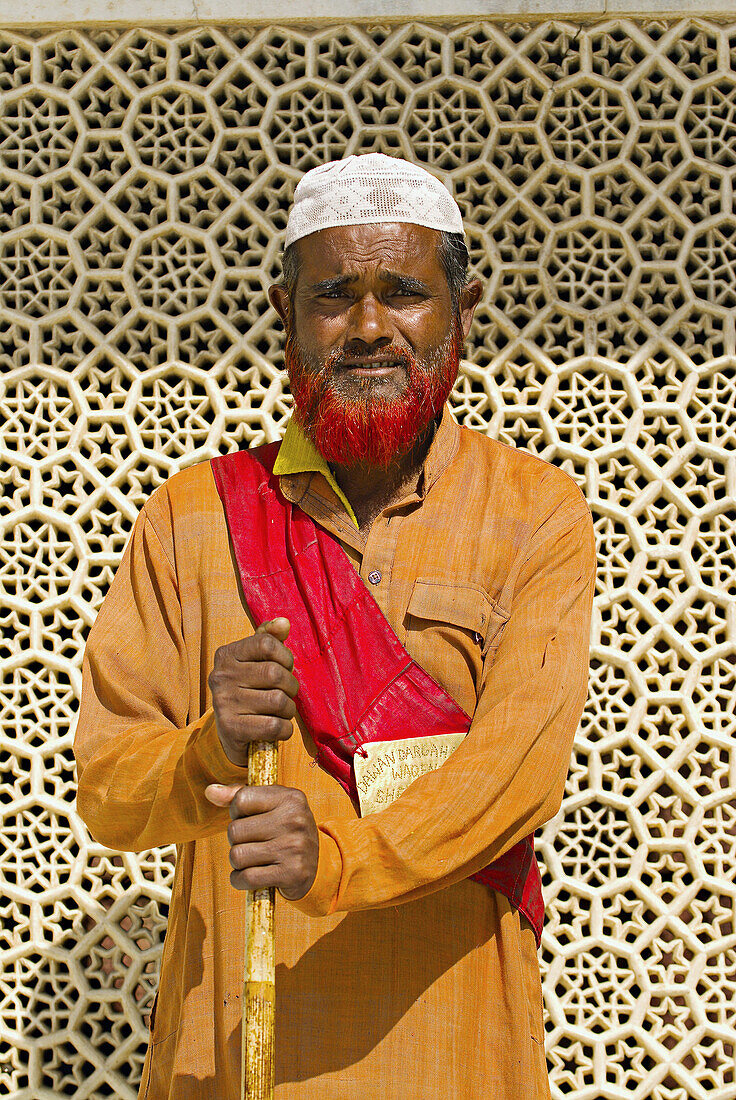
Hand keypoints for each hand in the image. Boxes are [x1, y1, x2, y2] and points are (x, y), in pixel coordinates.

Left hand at [204, 783, 318, 899]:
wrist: (317, 865)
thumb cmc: (285, 829)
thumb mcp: (270, 805)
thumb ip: (239, 795)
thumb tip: (210, 791)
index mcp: (290, 798)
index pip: (241, 799)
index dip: (236, 812)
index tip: (248, 818)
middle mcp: (294, 820)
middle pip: (234, 831)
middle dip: (236, 840)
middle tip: (252, 842)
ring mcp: (294, 847)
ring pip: (237, 855)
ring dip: (238, 862)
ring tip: (253, 859)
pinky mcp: (292, 873)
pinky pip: (246, 878)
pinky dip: (240, 880)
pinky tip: (250, 876)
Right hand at [208, 618, 298, 766]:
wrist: (230, 733)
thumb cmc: (250, 690)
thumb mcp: (256, 661)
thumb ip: (269, 638)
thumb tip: (284, 623)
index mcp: (227, 655)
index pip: (266, 643)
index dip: (285, 656)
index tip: (285, 667)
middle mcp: (221, 676)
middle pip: (275, 673)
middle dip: (291, 686)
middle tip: (286, 693)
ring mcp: (224, 703)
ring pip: (278, 701)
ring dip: (289, 709)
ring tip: (282, 711)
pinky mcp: (231, 729)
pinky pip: (274, 726)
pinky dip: (285, 729)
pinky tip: (279, 727)